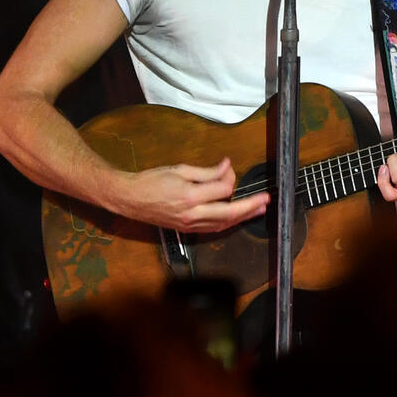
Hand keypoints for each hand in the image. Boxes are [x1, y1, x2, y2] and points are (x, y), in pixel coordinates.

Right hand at [120, 156, 269, 232]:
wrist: (130, 199)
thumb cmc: (151, 181)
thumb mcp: (179, 169)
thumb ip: (206, 171)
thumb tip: (226, 167)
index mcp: (189, 195)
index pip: (221, 190)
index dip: (229, 178)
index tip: (228, 168)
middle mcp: (192, 214)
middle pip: (228, 213)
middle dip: (250, 207)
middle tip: (265, 200)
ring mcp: (190, 224)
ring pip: (223, 224)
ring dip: (243, 217)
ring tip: (258, 210)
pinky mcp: (187, 230)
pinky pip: (212, 229)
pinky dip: (227, 223)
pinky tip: (236, 218)